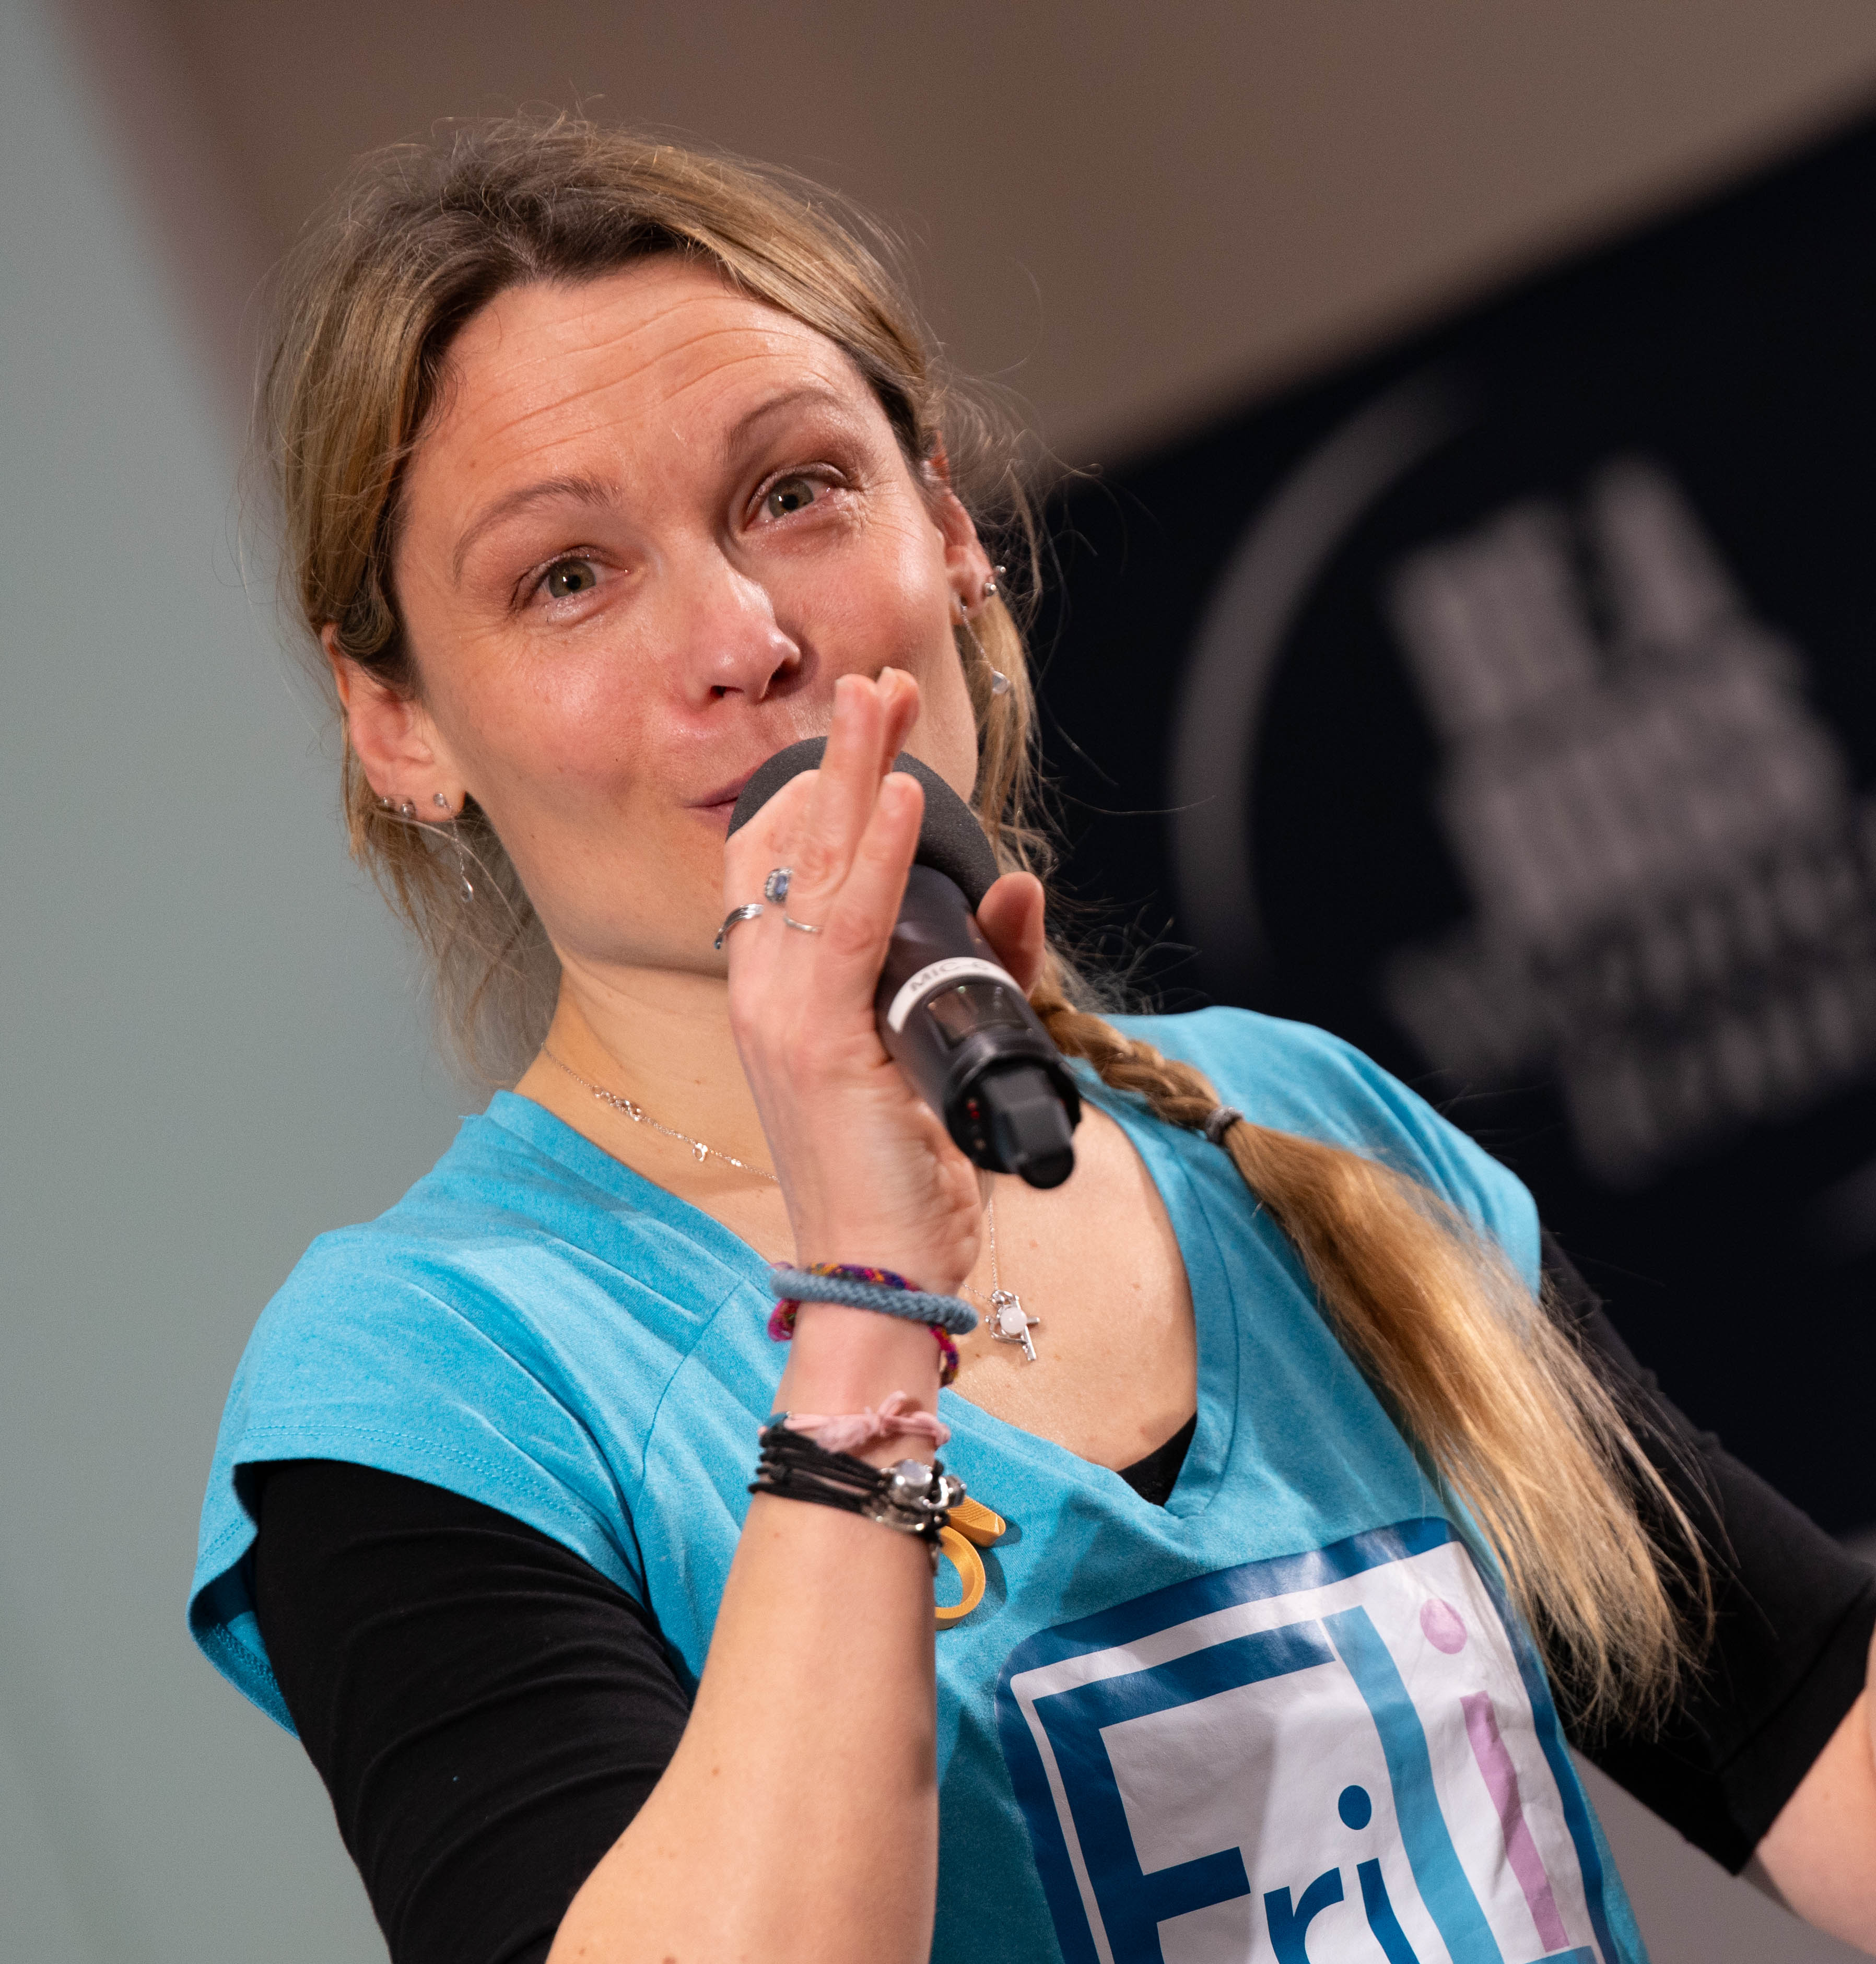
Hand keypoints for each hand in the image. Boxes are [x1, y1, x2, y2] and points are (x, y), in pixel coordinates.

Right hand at [721, 670, 985, 1288]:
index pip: (777, 865)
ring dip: (853, 771)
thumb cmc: (907, 1176)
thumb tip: (1020, 887)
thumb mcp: (950, 1054)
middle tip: (876, 681)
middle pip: (789, 841)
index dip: (815, 790)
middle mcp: (762, 993)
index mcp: (781, 996)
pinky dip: (872, 856)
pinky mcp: (816, 1042)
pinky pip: (846, 926)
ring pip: (813, 864)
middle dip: (838, 754)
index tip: (864, 729)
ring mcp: (780, 1014)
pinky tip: (897, 799)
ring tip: (880, 695)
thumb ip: (987, 970)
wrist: (880, 1276)